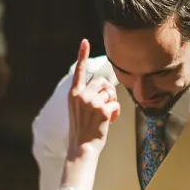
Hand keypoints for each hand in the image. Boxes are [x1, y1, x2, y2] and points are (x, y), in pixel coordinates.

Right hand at [67, 39, 119, 156]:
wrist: (82, 148)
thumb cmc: (82, 131)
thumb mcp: (77, 110)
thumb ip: (86, 96)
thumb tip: (104, 88)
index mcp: (73, 95)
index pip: (79, 71)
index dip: (82, 55)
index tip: (84, 42)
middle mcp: (81, 96)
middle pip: (102, 81)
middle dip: (107, 91)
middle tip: (105, 104)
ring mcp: (92, 102)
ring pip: (110, 92)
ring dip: (111, 102)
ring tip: (104, 115)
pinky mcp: (102, 110)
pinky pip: (115, 104)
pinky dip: (115, 113)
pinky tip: (109, 121)